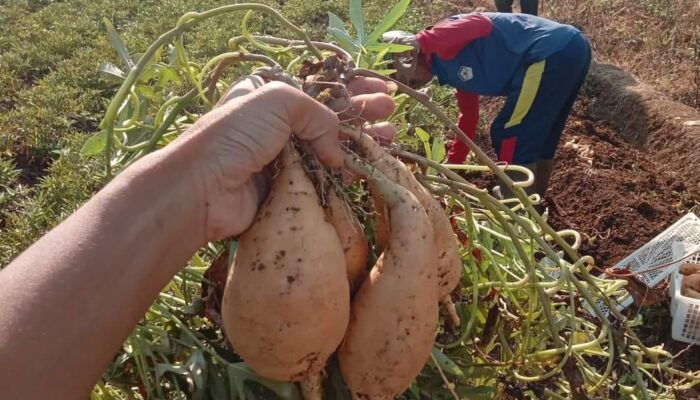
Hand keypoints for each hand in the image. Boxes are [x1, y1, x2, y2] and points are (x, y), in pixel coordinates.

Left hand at [170, 75, 396, 240]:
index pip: (319, 87)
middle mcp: (277, 125)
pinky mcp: (288, 188)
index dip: (352, 86)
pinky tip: (368, 164)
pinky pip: (325, 176)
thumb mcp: (278, 101)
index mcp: (270, 96)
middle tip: (390, 111)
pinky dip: (347, 170)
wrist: (205, 189)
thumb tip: (336, 149)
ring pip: (331, 147)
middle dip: (362, 112)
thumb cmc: (236, 135)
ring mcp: (283, 158)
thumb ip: (318, 113)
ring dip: (361, 141)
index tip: (381, 86)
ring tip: (390, 136)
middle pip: (329, 116)